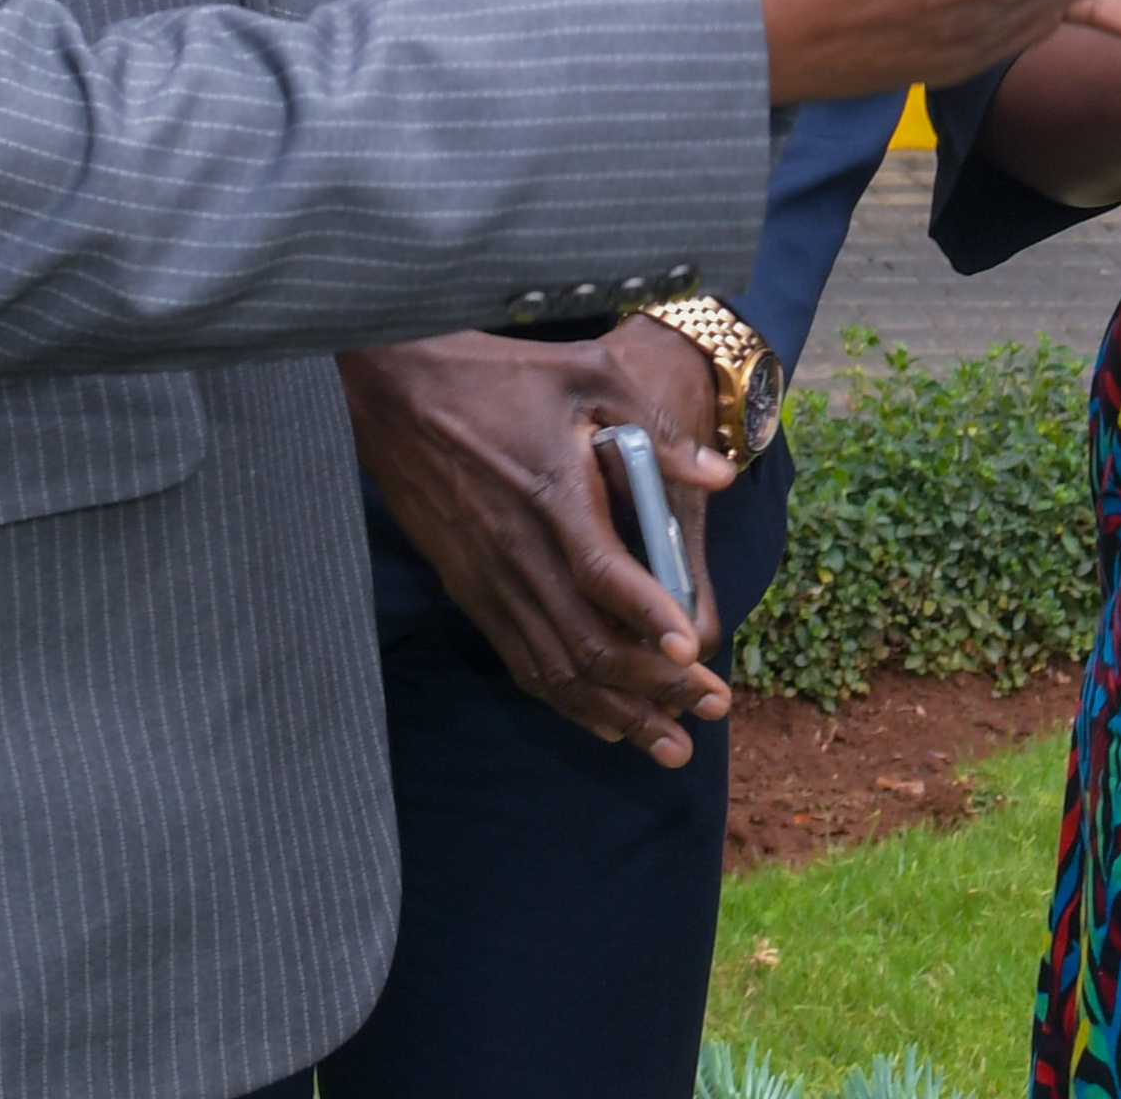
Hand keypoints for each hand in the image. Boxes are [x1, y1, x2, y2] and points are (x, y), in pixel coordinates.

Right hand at [337, 328, 736, 758]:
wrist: (398, 388)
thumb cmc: (501, 376)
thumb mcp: (588, 374)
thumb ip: (657, 430)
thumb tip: (722, 476)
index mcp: (552, 495)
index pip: (603, 573)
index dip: (648, 617)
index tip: (693, 653)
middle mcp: (518, 551)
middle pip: (586, 640)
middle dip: (653, 686)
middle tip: (712, 709)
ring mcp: (489, 578)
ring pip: (555, 666)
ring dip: (615, 711)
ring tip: (668, 747)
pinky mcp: (469, 591)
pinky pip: (521, 660)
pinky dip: (565, 699)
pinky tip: (603, 722)